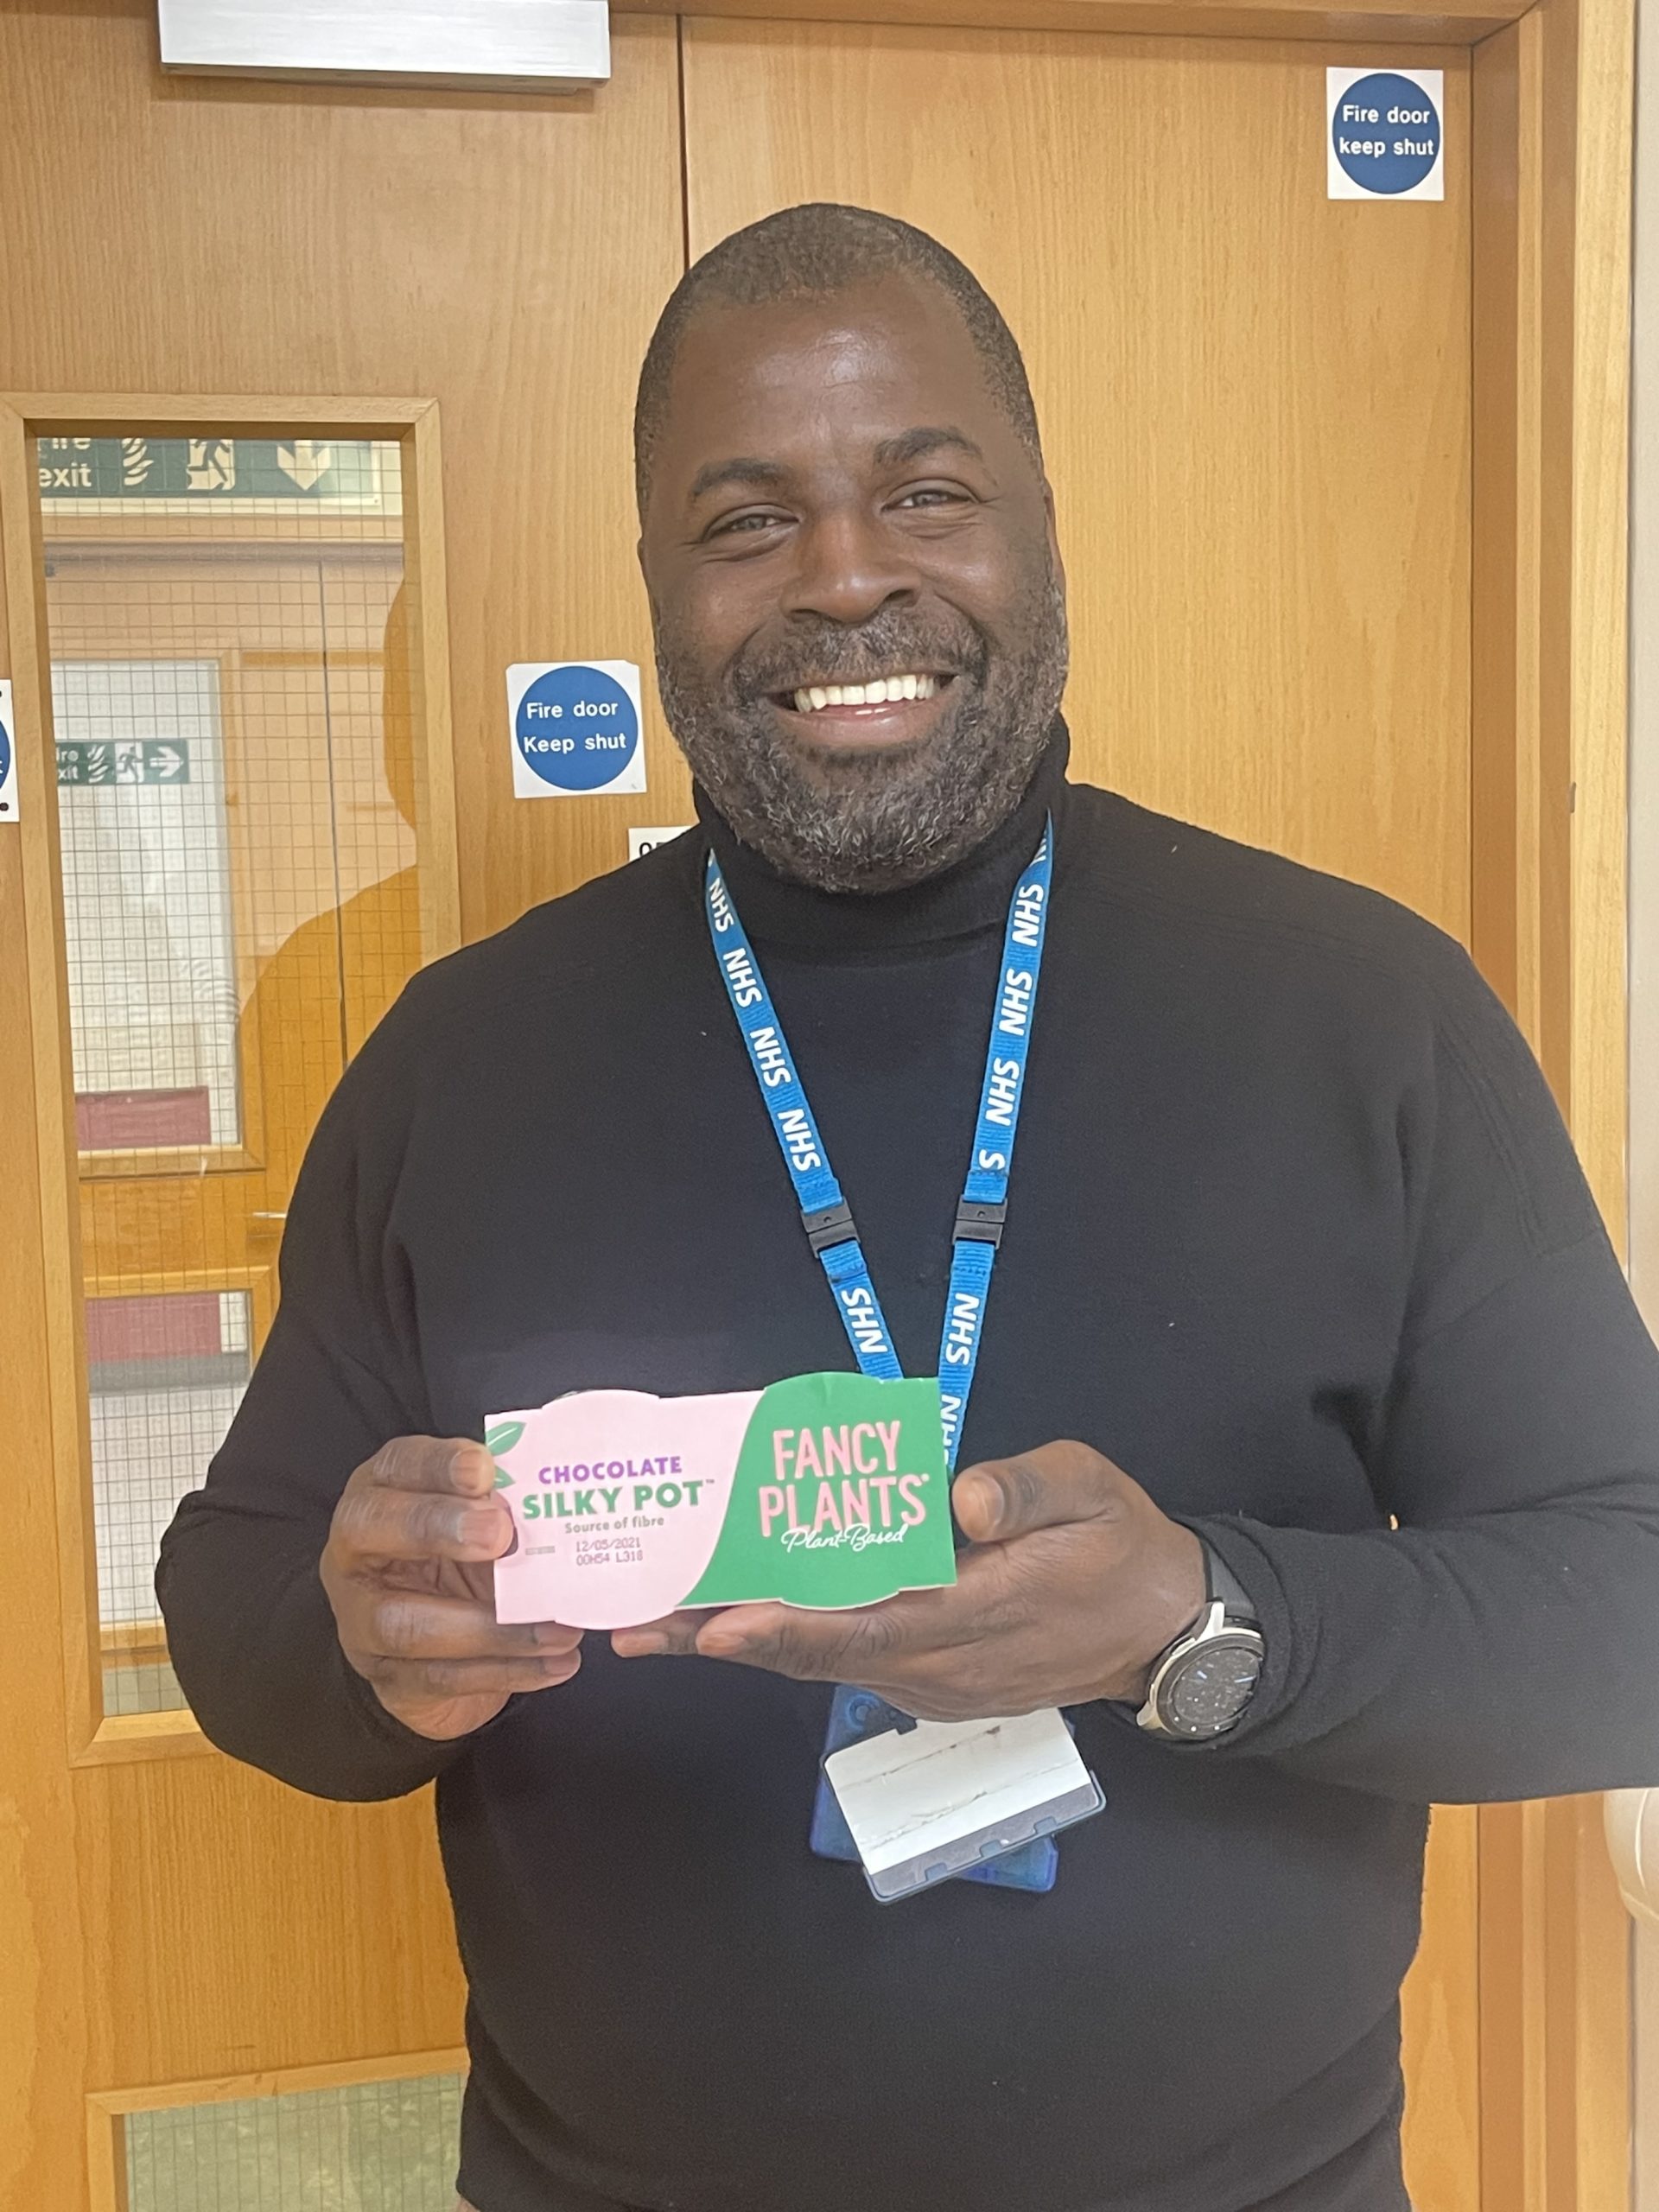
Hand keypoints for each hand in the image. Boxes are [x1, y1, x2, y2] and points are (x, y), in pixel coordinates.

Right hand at [321, 1436, 581, 1739]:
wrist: (443, 1652)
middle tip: (501, 1533)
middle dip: (437, 1527)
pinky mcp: (391, 1679)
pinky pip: (443, 1678)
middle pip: (370, 1528)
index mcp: (382, 1495)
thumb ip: (501, 1507)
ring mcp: (362, 1621)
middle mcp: (358, 1552)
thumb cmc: (465, 1564)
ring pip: (406, 1624)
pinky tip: (557, 1661)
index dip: (436, 1465)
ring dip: (490, 1628)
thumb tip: (552, 1502)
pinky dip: (507, 1671)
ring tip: (557, 1627)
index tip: (485, 1469)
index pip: (396, 1465)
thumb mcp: (480, 1525)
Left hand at [610, 1440, 1206, 1719]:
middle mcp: (942, 1662)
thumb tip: (960, 1499)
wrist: (1166, 1630)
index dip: (788, 1628)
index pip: (869, 1624)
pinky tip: (736, 1620)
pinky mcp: (933, 1683)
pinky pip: (848, 1665)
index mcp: (978, 1611)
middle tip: (639, 1623)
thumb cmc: (1121, 1547)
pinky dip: (786, 1645)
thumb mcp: (1093, 1491)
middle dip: (725, 1639)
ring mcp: (934, 1682)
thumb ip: (1026, 1491)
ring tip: (659, 1622)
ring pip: (824, 1665)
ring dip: (742, 1645)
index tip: (716, 1626)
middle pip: (820, 1654)